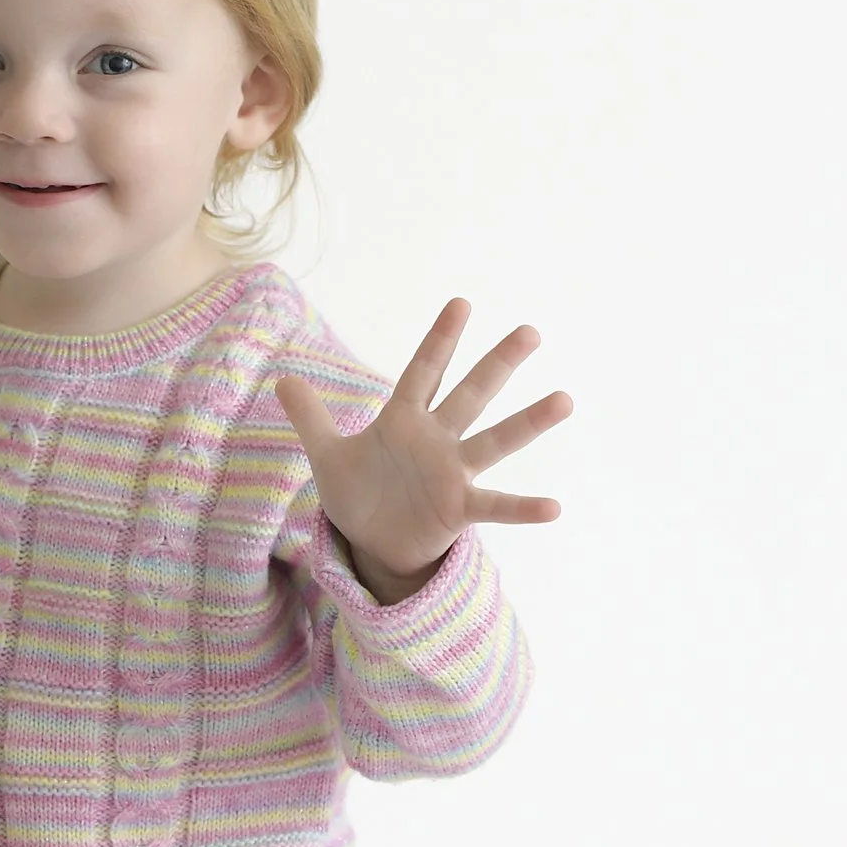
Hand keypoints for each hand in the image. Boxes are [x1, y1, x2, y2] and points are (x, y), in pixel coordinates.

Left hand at [274, 298, 570, 602]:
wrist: (372, 543)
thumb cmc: (359, 494)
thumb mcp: (328, 455)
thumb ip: (311, 417)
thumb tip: (281, 378)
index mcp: (404, 420)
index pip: (424, 372)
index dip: (440, 340)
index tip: (462, 303)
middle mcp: (437, 439)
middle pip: (470, 394)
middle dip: (497, 364)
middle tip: (530, 332)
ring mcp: (453, 473)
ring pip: (495, 441)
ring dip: (529, 423)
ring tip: (564, 400)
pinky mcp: (460, 508)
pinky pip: (495, 506)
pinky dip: (523, 508)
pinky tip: (554, 507)